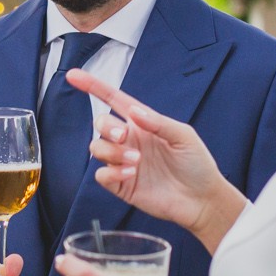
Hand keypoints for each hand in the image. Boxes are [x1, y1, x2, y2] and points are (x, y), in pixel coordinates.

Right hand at [66, 69, 247, 253]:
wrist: (201, 199)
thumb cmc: (197, 165)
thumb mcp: (184, 136)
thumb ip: (158, 122)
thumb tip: (133, 111)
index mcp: (143, 123)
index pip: (113, 100)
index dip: (93, 86)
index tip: (74, 76)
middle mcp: (130, 140)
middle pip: (101, 123)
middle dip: (107, 127)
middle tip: (123, 136)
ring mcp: (124, 162)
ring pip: (97, 148)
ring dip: (112, 152)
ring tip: (136, 160)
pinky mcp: (121, 185)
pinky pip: (101, 175)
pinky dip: (111, 173)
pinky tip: (130, 174)